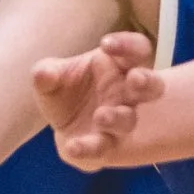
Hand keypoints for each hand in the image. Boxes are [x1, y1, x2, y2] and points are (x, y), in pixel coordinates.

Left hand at [32, 31, 161, 168]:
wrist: (65, 125)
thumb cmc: (66, 89)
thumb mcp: (52, 77)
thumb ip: (47, 73)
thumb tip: (42, 73)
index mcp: (121, 66)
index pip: (137, 50)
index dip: (128, 45)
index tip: (105, 44)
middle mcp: (128, 94)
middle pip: (151, 86)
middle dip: (146, 82)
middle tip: (135, 79)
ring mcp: (121, 121)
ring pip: (129, 120)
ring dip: (118, 118)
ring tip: (101, 116)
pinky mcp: (106, 145)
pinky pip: (102, 148)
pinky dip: (88, 148)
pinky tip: (73, 147)